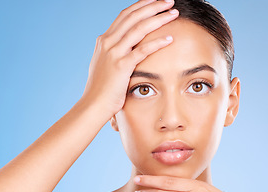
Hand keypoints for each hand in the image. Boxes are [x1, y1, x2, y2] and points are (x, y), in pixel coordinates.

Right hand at [81, 0, 178, 117]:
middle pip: (133, 16)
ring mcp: (113, 53)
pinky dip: (157, 42)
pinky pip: (142, 50)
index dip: (141, 6)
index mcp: (104, 40)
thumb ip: (113, 53)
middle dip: (153, 6)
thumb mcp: (104, 65)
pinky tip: (170, 38)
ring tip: (174, 13)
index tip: (155, 1)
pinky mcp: (121, 66)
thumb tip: (124, 47)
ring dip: (158, 18)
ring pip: (139, 28)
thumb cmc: (101, 88)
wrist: (93, 104)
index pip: (125, 15)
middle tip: (169, 1)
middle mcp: (108, 42)